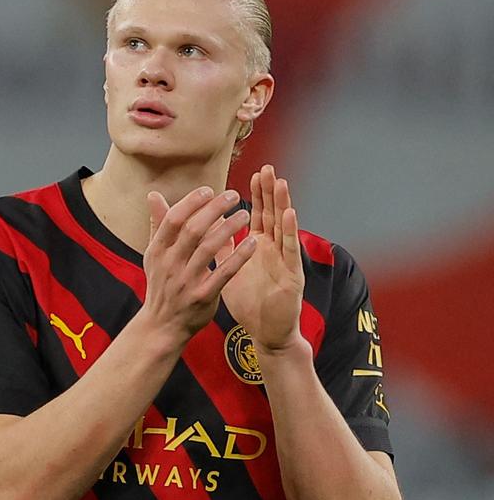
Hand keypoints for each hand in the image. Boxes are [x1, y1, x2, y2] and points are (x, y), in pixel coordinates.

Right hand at [141, 186, 254, 342]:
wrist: (162, 325)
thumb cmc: (162, 285)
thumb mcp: (154, 255)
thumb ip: (158, 224)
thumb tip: (153, 195)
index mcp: (157, 251)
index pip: (174, 219)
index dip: (192, 202)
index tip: (209, 190)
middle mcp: (170, 264)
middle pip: (193, 229)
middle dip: (215, 209)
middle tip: (234, 196)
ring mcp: (186, 281)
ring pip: (209, 248)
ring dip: (230, 228)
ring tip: (245, 214)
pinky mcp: (203, 296)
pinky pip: (224, 273)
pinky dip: (238, 257)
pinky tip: (251, 242)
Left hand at [219, 165, 304, 352]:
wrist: (265, 331)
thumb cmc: (249, 301)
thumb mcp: (229, 269)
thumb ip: (221, 247)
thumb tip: (207, 227)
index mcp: (258, 247)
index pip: (258, 215)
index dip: (257, 195)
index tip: (253, 173)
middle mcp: (273, 250)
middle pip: (272, 215)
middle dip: (270, 192)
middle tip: (268, 168)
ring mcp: (284, 261)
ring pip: (284, 228)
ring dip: (283, 204)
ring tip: (281, 183)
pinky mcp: (292, 275)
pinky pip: (290, 251)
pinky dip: (290, 232)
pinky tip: (289, 215)